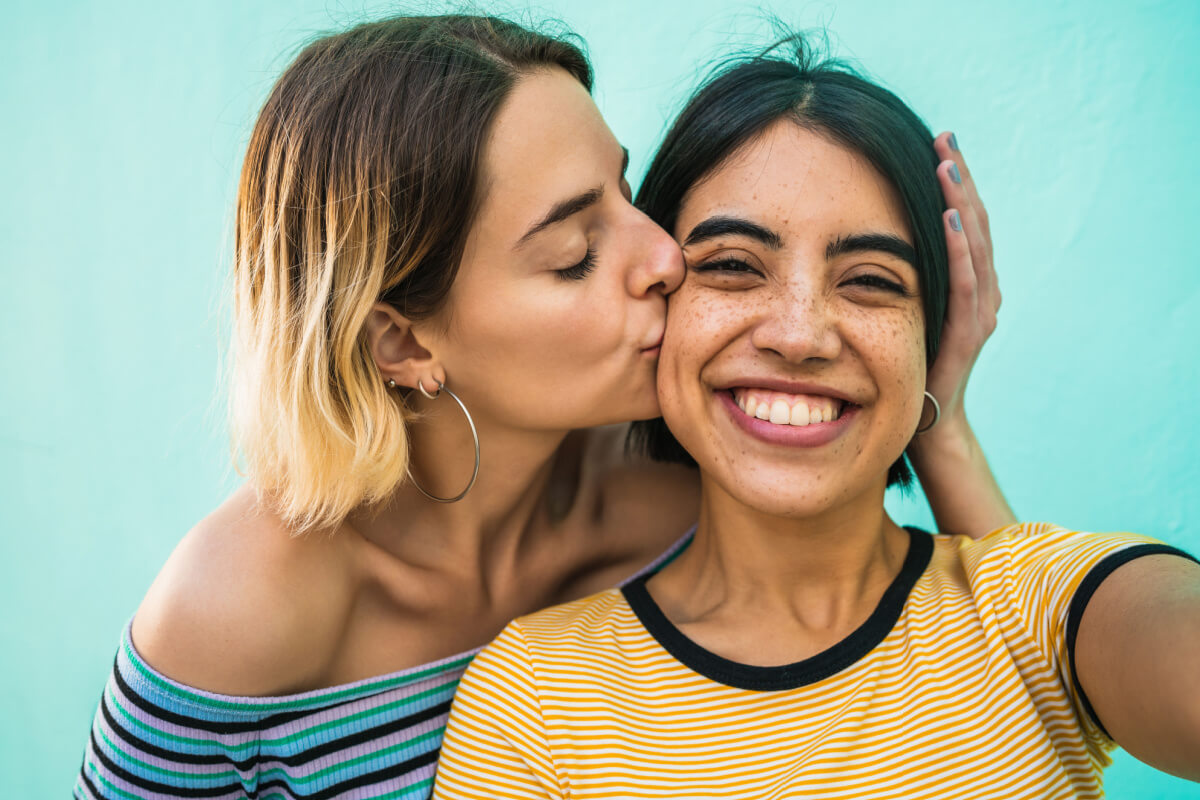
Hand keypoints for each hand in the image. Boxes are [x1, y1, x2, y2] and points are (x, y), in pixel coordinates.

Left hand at [921, 131, 999, 435]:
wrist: (926, 424)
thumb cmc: (904, 366)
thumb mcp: (901, 309)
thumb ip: (899, 274)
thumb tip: (862, 233)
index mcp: (966, 282)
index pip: (963, 219)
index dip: (954, 181)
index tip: (937, 142)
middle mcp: (981, 291)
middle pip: (976, 222)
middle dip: (960, 178)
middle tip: (944, 137)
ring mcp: (979, 312)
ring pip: (976, 245)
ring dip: (961, 202)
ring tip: (947, 164)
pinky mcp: (969, 333)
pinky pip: (966, 284)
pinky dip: (960, 249)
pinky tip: (947, 219)